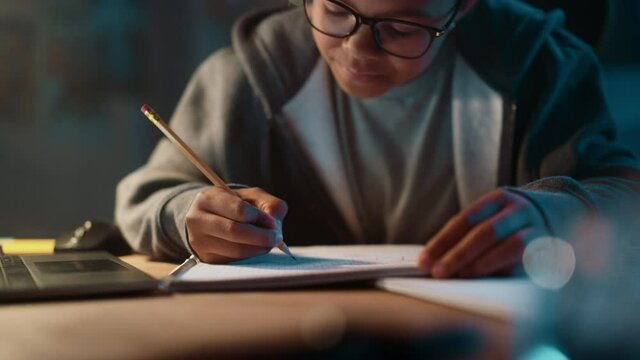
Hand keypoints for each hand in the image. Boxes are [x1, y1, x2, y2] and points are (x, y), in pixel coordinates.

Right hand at [185, 186, 287, 262]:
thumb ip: (269, 205)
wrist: (210, 218)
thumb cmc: (235, 205)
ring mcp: (199, 242)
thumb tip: (274, 226)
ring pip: (235, 250)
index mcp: (207, 198)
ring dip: (258, 248)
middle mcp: (197, 220)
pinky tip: (254, 248)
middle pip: (234, 231)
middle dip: (261, 236)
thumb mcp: (252, 196)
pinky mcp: (206, 258)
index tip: (271, 222)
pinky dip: (250, 256)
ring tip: (267, 243)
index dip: (259, 217)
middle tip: (276, 238)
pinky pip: (234, 261)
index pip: (238, 209)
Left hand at [418, 188, 545, 277]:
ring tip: (461, 276)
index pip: (465, 220)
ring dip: (482, 264)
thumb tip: (435, 260)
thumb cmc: (512, 222)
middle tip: (438, 272)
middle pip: (484, 232)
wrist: (563, 213)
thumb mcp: (492, 217)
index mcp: (498, 198)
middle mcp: (519, 209)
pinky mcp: (551, 247)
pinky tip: (488, 279)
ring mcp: (537, 227)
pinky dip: (505, 271)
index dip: (443, 241)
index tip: (424, 260)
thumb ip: (467, 235)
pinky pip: (527, 261)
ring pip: (508, 246)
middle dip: (458, 255)